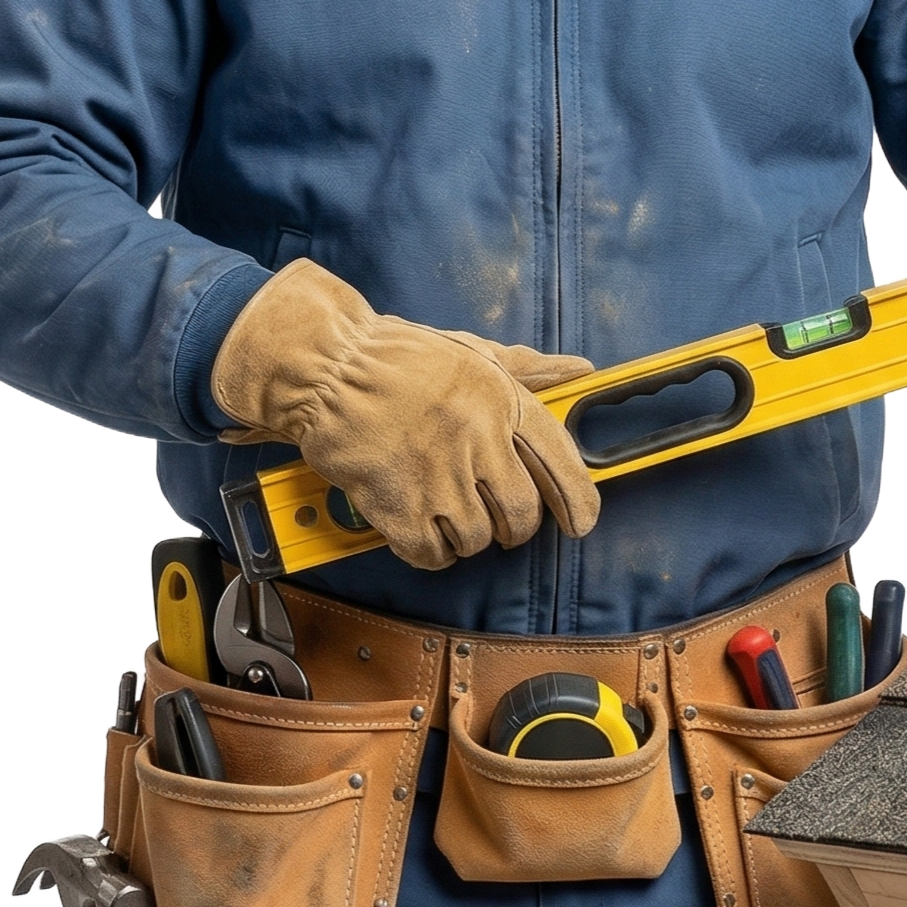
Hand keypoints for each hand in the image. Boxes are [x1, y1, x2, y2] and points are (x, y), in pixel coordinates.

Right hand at [211, 259, 597, 568]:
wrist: (327, 370)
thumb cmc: (396, 357)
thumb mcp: (471, 351)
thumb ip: (528, 368)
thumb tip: (577, 370)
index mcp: (501, 402)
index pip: (560, 463)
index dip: (578, 500)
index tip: (579, 521)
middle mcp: (477, 443)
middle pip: (521, 514)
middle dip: (516, 526)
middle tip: (498, 518)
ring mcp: (439, 480)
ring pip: (478, 538)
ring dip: (468, 534)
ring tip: (446, 509)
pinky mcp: (400, 511)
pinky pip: (434, 555)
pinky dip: (431, 550)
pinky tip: (420, 526)